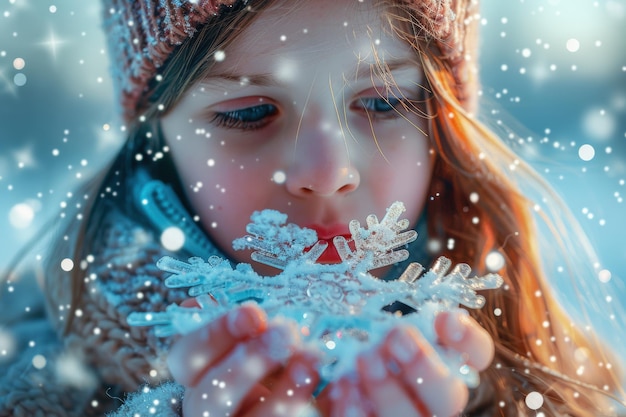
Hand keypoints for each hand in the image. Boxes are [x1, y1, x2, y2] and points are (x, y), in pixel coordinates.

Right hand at [167, 304, 320, 415]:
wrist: (302, 383)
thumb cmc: (276, 348)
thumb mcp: (258, 330)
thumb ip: (242, 319)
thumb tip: (203, 301)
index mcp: (202, 373)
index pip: (186, 358)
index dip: (214, 335)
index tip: (253, 313)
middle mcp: (214, 406)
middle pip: (211, 398)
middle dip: (248, 363)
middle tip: (285, 333)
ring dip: (283, 396)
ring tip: (313, 360)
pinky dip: (319, 408)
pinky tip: (337, 388)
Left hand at [317, 309, 493, 416]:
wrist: (321, 372)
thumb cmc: (356, 336)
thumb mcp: (371, 317)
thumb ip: (388, 316)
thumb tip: (390, 316)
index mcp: (442, 360)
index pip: (476, 355)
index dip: (469, 340)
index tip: (445, 319)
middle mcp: (431, 396)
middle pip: (449, 396)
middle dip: (423, 366)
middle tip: (396, 337)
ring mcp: (407, 416)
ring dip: (387, 389)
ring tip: (364, 359)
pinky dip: (356, 408)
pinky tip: (344, 385)